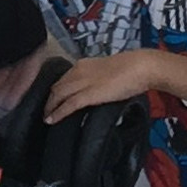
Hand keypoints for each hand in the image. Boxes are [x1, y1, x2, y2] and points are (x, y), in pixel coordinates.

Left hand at [39, 48, 170, 115]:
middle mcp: (78, 71)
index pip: (63, 78)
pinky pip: (68, 105)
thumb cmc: (131, 70)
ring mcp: (82, 83)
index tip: (53, 100)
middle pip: (56, 87)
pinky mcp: (88, 94)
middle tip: (46, 111)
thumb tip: (97, 90)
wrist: (140, 67)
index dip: (56, 90)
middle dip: (49, 99)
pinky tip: (51, 120)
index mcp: (83, 65)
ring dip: (50, 107)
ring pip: (58, 95)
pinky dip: (57, 113)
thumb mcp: (107, 73)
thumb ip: (98, 81)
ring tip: (46, 117)